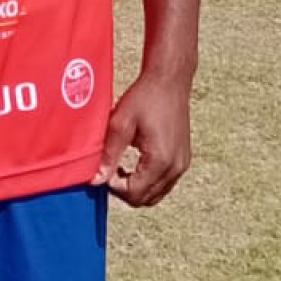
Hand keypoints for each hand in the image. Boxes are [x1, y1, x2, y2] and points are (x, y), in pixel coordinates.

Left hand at [94, 69, 192, 208]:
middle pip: (145, 199)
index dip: (114, 187)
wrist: (170, 81)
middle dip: (124, 190)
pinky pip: (164, 184)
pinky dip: (148, 181)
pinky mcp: (183, 159)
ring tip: (121, 167)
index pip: (134, 194)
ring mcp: (182, 164)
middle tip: (110, 170)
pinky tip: (135, 164)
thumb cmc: (145, 97)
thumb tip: (97, 180)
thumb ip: (109, 155)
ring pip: (156, 195)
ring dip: (136, 187)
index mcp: (160, 160)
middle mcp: (175, 167)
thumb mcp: (120, 123)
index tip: (104, 171)